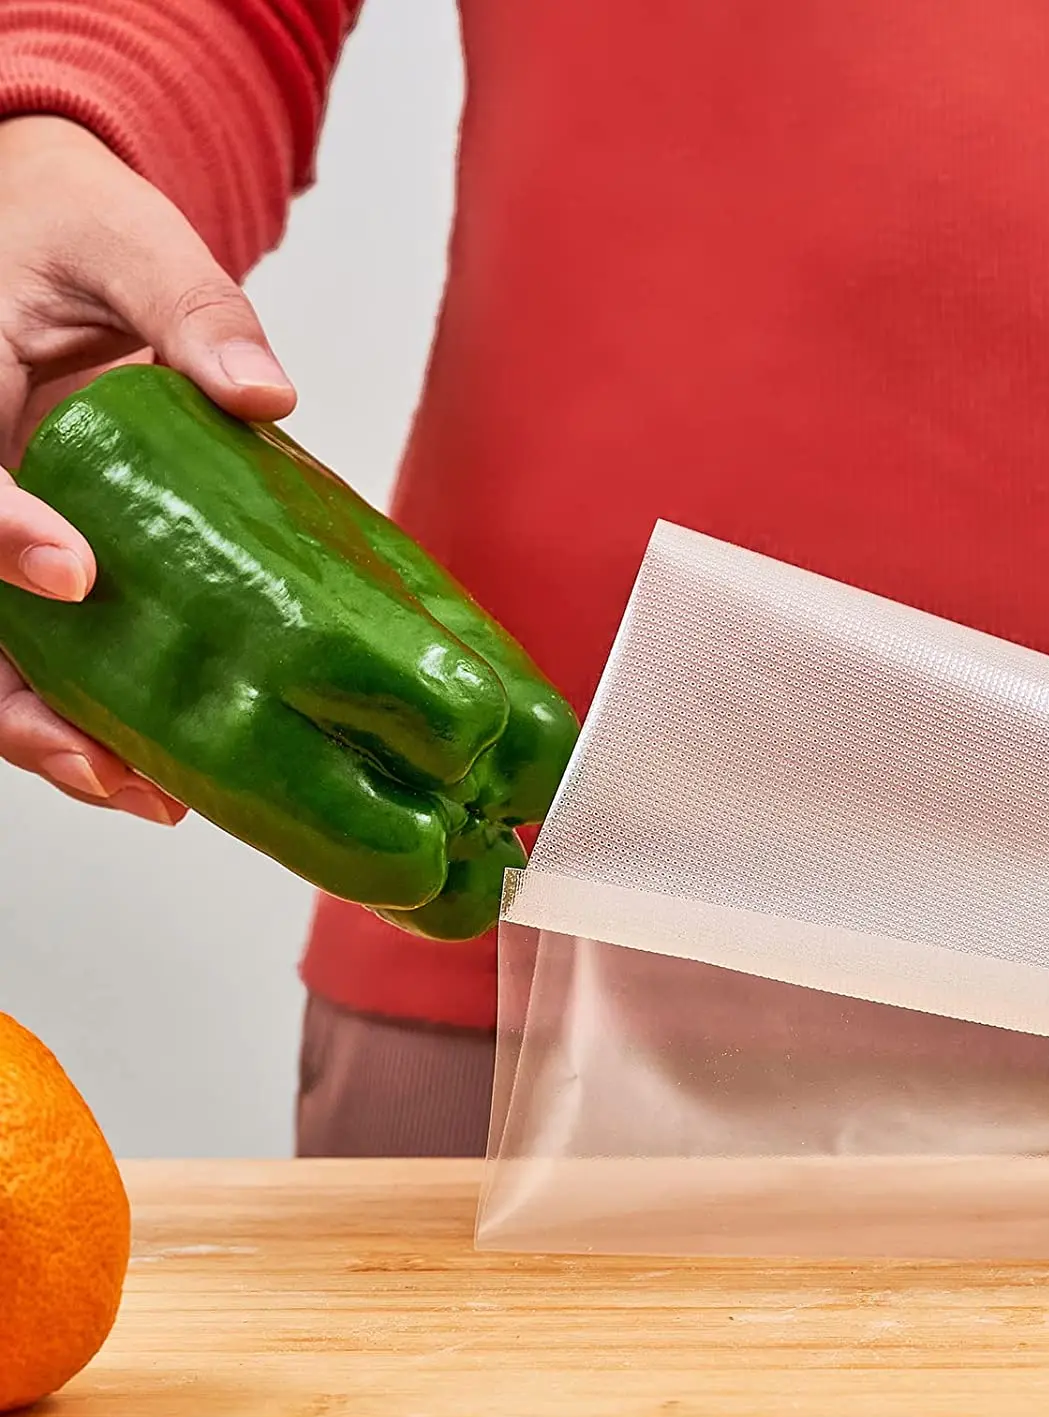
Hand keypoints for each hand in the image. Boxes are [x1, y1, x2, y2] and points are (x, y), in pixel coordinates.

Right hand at [0, 114, 296, 822]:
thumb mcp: (130, 241)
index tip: (77, 575)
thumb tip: (264, 394)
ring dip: (49, 732)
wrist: (43, 235)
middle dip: (16, 699)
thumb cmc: (73, 229)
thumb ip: (192, 306)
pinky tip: (152, 765)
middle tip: (104, 762)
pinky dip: (83, 709)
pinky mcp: (27, 557)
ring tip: (145, 796)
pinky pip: (34, 644)